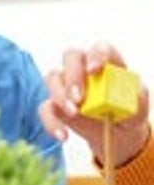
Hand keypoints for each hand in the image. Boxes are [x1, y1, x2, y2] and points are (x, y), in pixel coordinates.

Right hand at [39, 41, 150, 166]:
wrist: (118, 134)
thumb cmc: (129, 112)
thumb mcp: (139, 107)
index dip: (96, 56)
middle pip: (71, 56)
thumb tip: (122, 95)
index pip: (100, 48)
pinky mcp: (56, 105)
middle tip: (79, 97)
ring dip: (60, 95)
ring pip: (53, 78)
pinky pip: (46, 108)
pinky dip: (51, 122)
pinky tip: (63, 135)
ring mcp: (67, 84)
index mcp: (108, 62)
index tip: (94, 70)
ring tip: (73, 114)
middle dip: (73, 76)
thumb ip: (136, 98)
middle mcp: (84, 67)